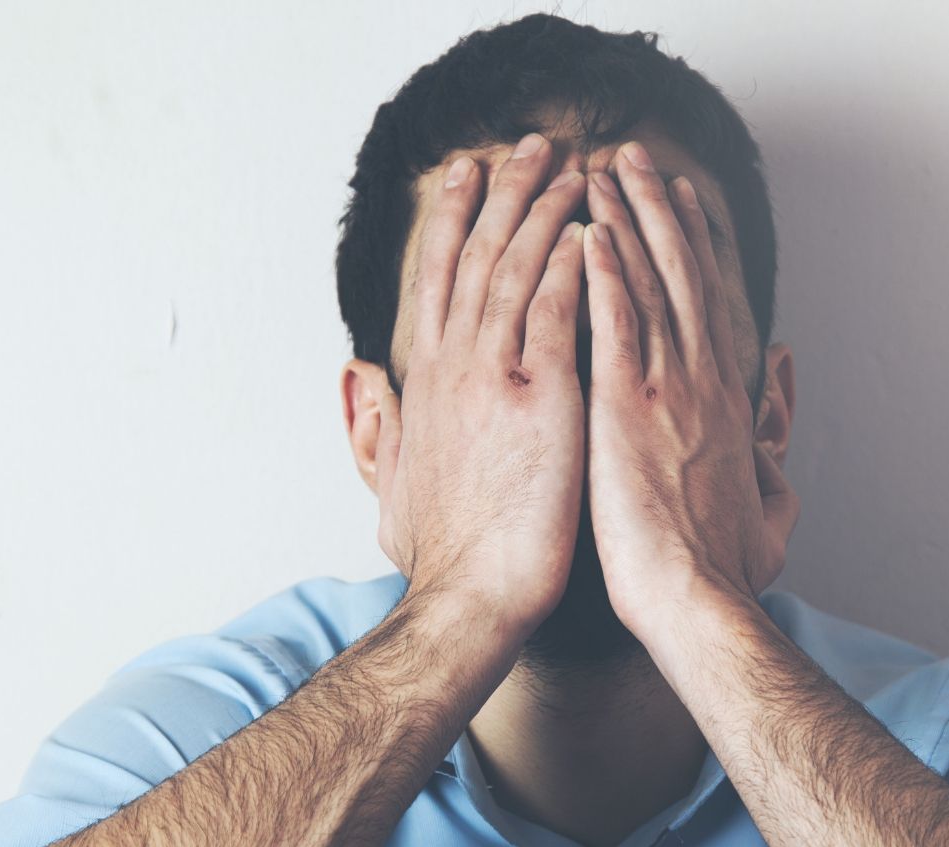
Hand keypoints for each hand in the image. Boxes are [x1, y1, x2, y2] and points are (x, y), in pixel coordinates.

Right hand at [375, 134, 589, 634]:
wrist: (471, 597)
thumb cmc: (443, 557)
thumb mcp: (390, 482)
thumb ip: (377, 422)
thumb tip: (360, 377)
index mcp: (425, 384)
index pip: (437, 281)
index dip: (453, 222)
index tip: (467, 177)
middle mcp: (454, 368)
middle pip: (475, 257)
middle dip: (502, 194)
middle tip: (527, 147)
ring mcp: (495, 377)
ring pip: (515, 269)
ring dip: (542, 210)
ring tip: (567, 165)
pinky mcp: (540, 398)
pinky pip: (555, 311)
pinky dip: (570, 264)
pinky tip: (588, 226)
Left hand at [580, 141, 798, 638]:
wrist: (698, 601)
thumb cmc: (728, 572)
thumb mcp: (772, 510)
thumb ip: (772, 459)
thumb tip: (777, 431)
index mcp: (729, 401)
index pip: (710, 306)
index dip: (697, 249)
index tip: (683, 205)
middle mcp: (702, 380)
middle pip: (684, 274)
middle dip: (661, 210)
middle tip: (640, 159)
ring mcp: (667, 387)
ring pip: (651, 281)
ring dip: (630, 218)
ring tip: (610, 169)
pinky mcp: (627, 404)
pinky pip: (617, 320)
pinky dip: (608, 270)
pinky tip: (593, 227)